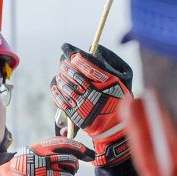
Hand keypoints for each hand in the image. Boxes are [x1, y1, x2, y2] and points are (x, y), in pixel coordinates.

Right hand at [0, 137, 84, 175]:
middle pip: (71, 164)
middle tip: (65, 173)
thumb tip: (65, 149)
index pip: (66, 145)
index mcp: (38, 151)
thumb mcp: (25, 157)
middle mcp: (44, 163)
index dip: (80, 149)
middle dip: (71, 169)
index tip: (88, 154)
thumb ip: (43, 153)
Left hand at [51, 43, 133, 166]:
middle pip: (73, 73)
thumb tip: (93, 50)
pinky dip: (55, 90)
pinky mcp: (75, 114)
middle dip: (65, 64)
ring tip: (60, 74)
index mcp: (108, 81)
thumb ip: (107, 65)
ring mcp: (83, 103)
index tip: (66, 48)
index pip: (87, 63)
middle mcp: (94, 91)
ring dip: (60, 77)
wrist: (114, 127)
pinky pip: (60, 99)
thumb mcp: (121, 79)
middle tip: (63, 61)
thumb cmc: (119, 99)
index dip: (74, 54)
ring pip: (65, 85)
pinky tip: (55, 85)